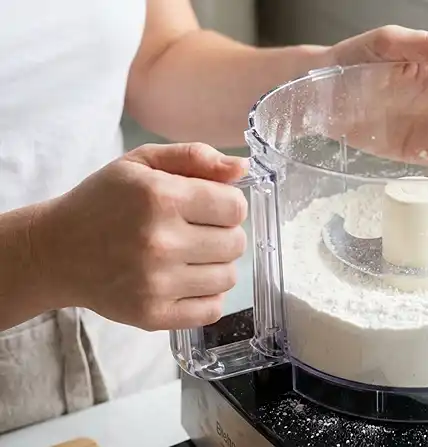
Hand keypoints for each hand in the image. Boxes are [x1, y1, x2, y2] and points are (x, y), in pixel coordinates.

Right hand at [31, 143, 248, 330]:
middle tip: (195, 231)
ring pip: (228, 278)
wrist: (56, 251)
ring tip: (189, 256)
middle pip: (236, 244)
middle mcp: (160, 242)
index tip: (209, 206)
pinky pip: (212, 310)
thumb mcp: (142, 163)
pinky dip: (206, 297)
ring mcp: (156, 283)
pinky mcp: (152, 314)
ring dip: (216, 266)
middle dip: (223, 234)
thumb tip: (240, 167)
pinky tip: (185, 281)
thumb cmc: (103, 202)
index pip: (236, 207)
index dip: (227, 204)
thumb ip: (194, 157)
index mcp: (161, 198)